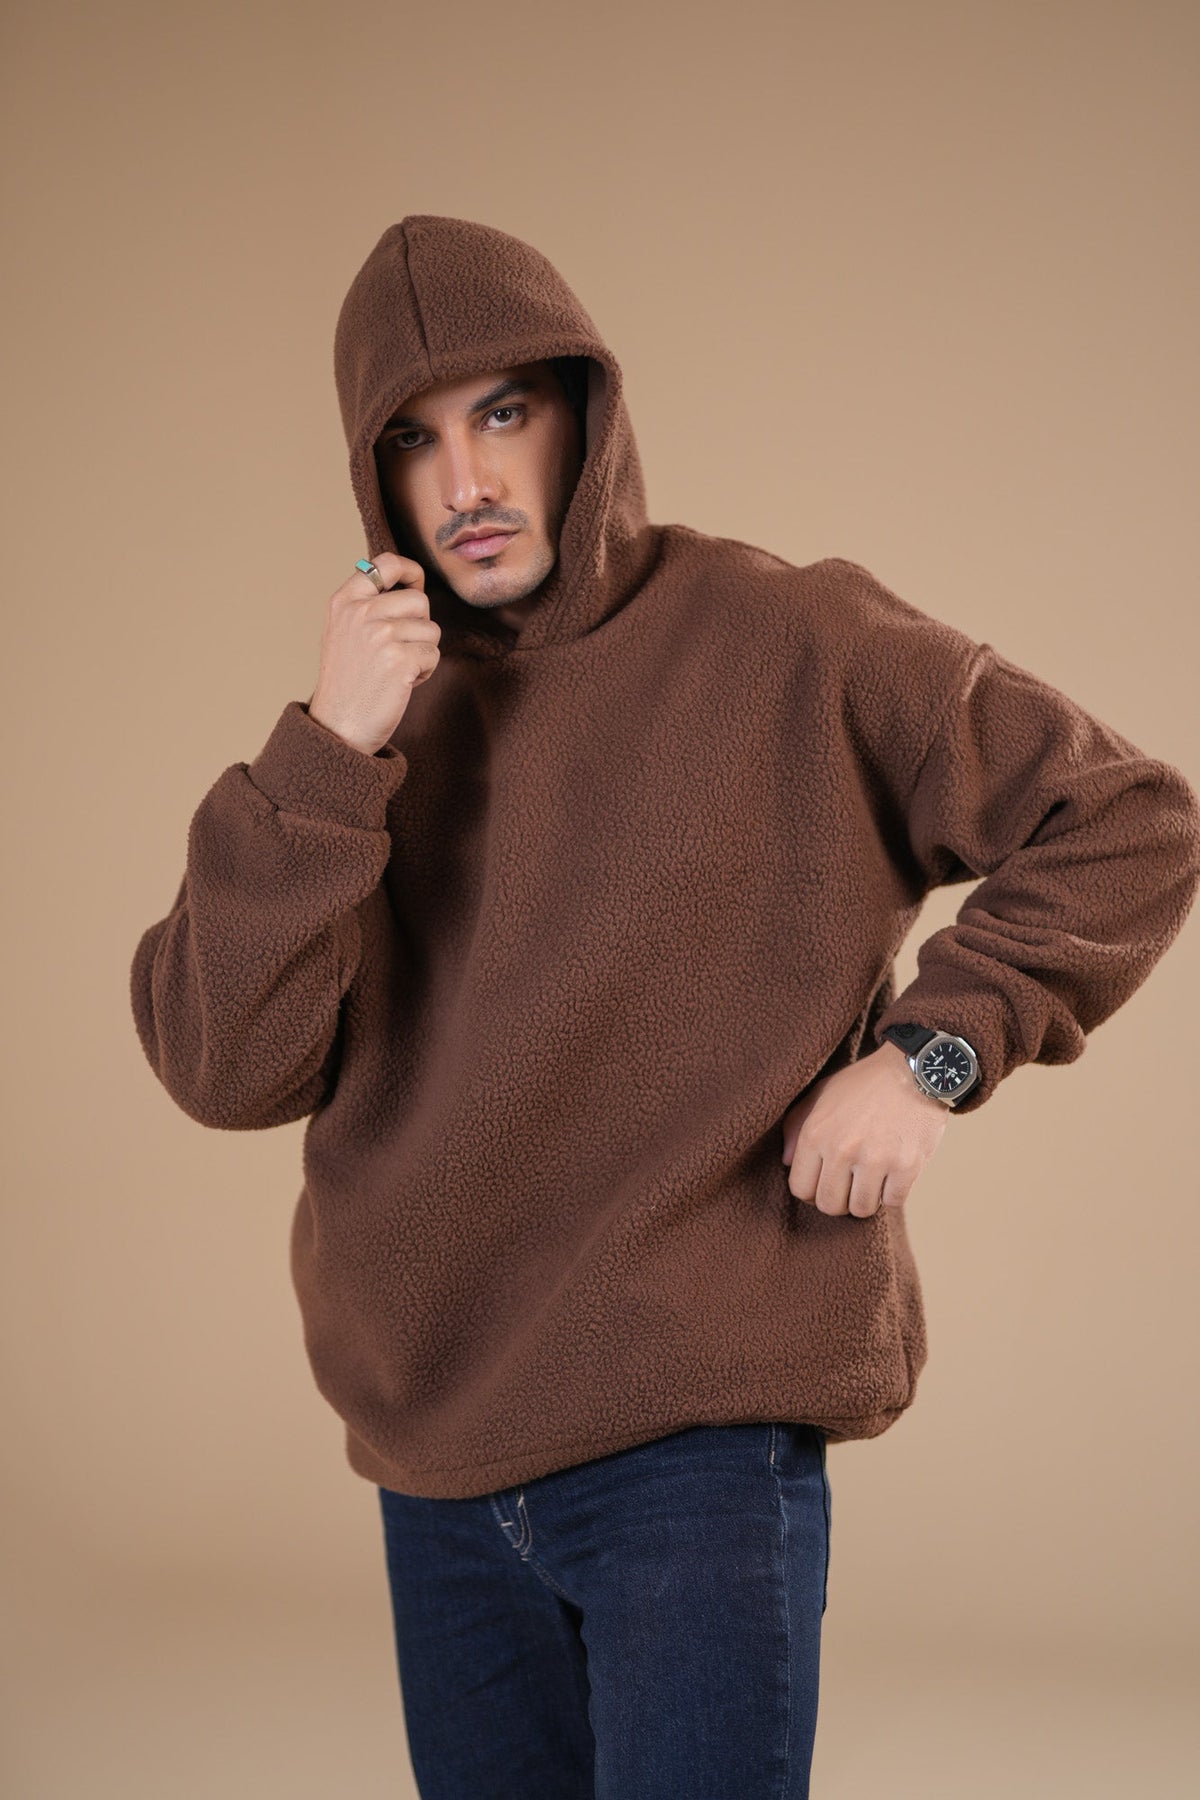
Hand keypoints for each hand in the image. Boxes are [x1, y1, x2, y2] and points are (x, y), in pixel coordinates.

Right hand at [308, 551, 441, 756]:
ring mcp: (380, 635)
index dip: (410, 572)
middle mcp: (361, 613)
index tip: (414, 587)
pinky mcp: (400, 660)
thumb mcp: (344, 631)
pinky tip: (401, 684)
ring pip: (430, 629)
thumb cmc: (348, 681)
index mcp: (345, 601)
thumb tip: (408, 582)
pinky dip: (424, 672)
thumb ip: (367, 604)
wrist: (338, 726)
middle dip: (419, 626)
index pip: (387, 563)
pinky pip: (434, 655)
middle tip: (398, 650)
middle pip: (419, 600)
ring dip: (422, 652)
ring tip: (396, 669)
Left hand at [780, 1040, 949, 1217]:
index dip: (812, 1191)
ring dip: (867, 1199)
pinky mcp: (907, 1166)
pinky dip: (893, 1194)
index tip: (826, 1182)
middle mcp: (842, 1150)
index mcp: (815, 1134)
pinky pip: (893, 1202)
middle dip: (839, 1200)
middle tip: (850, 1184)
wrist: (915, 1070)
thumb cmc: (865, 1083)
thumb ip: (796, 1126)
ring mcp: (876, 1160)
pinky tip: (893, 1174)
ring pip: (861, 1209)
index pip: (800, 1189)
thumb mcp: (821, 1093)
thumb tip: (787, 1162)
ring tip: (873, 1178)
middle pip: (830, 1205)